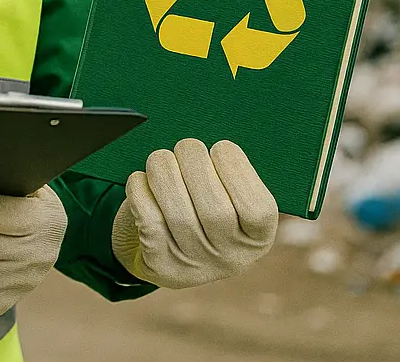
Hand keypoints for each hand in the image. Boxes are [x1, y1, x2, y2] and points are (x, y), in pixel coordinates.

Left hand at [111, 139, 276, 289]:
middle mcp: (230, 259)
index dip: (237, 171)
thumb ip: (229, 171)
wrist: (162, 250)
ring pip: (178, 213)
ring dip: (164, 173)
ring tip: (161, 159)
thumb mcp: (227, 195)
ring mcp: (194, 266)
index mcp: (256, 238)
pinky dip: (141, 191)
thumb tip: (217, 133)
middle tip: (185, 147)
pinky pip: (148, 221)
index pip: (257, 209)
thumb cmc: (199, 204)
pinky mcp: (159, 264)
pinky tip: (142, 180)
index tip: (221, 148)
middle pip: (214, 210)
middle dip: (194, 164)